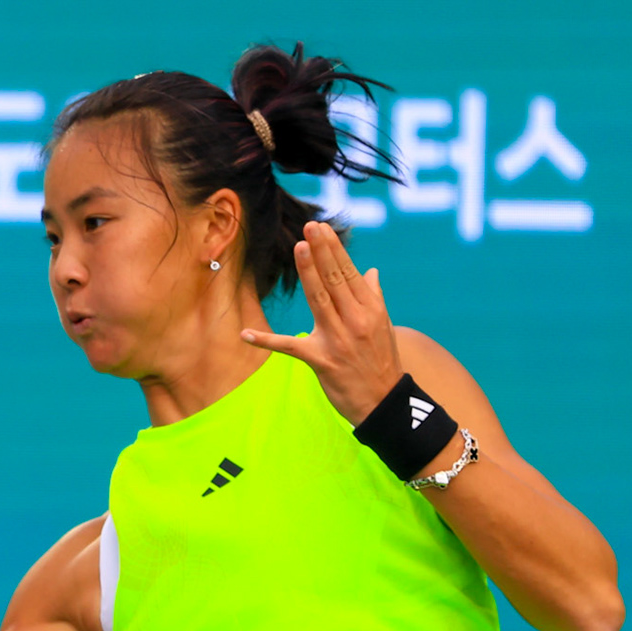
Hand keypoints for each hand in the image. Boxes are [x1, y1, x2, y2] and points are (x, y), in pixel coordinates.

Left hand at [240, 222, 402, 424]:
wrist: (386, 402)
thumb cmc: (382, 362)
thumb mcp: (385, 327)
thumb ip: (374, 297)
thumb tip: (371, 271)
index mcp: (371, 309)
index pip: (349, 273)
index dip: (334, 250)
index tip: (321, 229)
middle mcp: (357, 320)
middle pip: (335, 280)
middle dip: (322, 252)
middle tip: (310, 227)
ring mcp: (339, 340)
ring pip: (320, 300)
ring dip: (308, 273)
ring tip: (299, 248)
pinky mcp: (322, 361)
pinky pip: (289, 348)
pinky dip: (266, 341)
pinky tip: (245, 333)